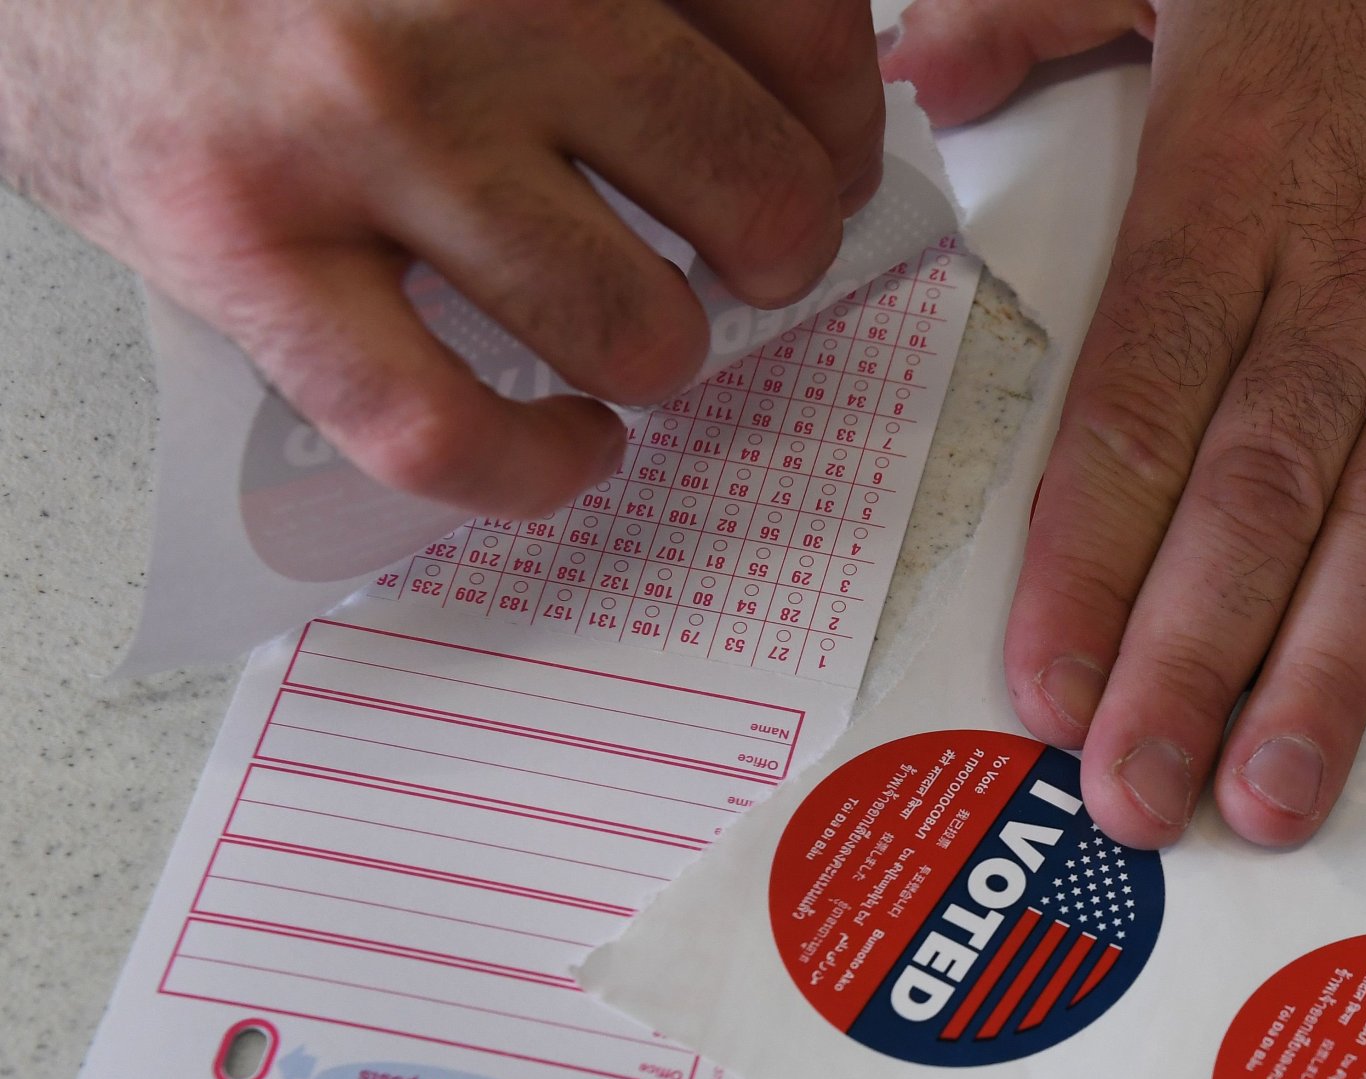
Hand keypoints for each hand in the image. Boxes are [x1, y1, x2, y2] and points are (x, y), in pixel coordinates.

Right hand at [0, 0, 885, 515]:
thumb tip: (796, 98)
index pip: (801, 29)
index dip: (841, 120)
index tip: (820, 150)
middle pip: (753, 188)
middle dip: (776, 247)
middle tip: (742, 249)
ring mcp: (354, 125)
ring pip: (635, 326)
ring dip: (657, 353)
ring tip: (625, 324)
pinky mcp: (243, 245)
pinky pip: (444, 428)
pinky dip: (536, 467)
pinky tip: (568, 442)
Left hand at [886, 0, 1365, 848]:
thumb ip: (1044, 9)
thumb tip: (919, 73)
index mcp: (1235, 180)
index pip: (1138, 403)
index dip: (1086, 558)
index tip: (1042, 691)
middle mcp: (1360, 257)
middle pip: (1254, 488)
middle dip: (1185, 658)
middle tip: (1135, 801)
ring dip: (1336, 664)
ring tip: (1276, 798)